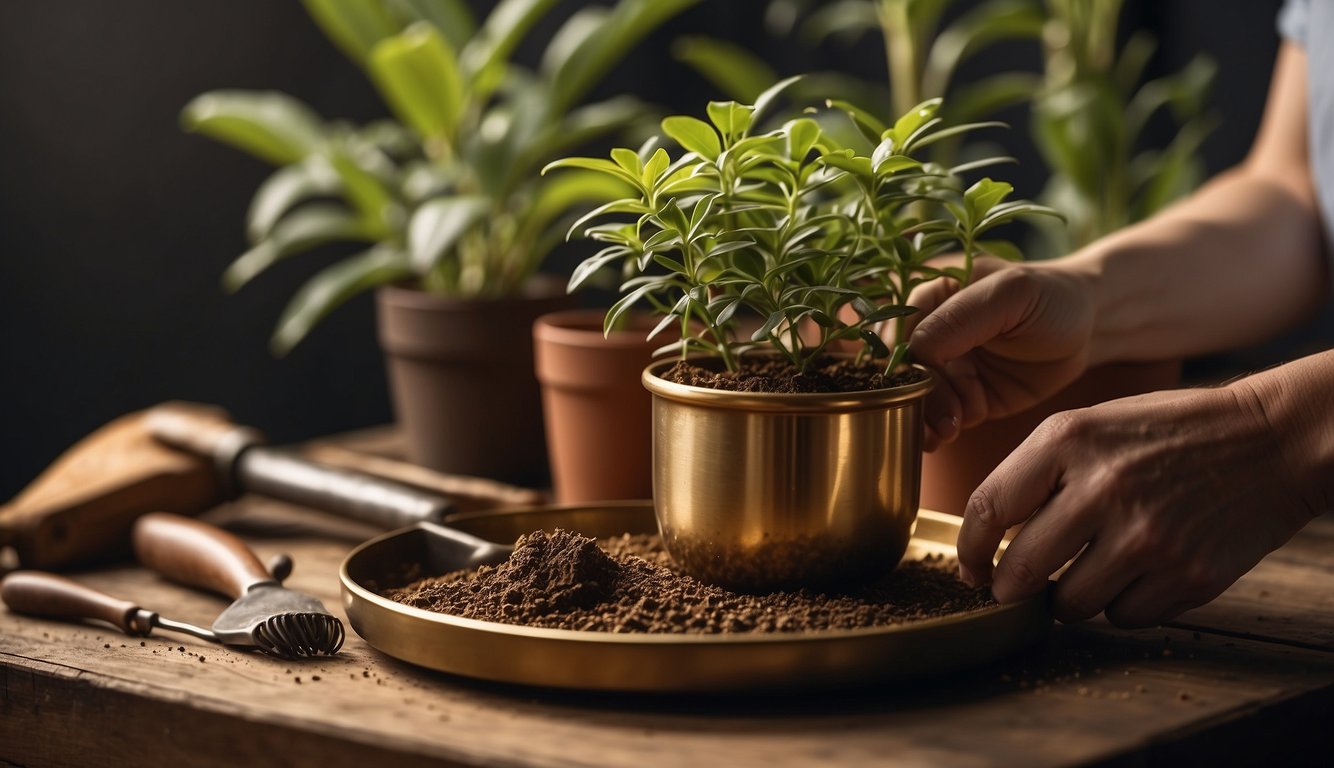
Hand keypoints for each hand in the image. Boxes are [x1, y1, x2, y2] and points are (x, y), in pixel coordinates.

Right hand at [908, 258, 1096, 449]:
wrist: (1089, 327)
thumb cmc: (1051, 297)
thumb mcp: (1009, 294)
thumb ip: (959, 316)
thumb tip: (916, 353)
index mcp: (930, 296)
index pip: (899, 332)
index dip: (905, 362)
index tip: (924, 386)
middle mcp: (931, 332)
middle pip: (902, 370)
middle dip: (916, 397)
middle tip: (940, 420)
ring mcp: (947, 367)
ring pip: (918, 397)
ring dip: (925, 418)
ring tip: (944, 433)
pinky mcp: (965, 396)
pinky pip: (941, 416)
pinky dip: (941, 428)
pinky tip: (950, 433)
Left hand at [957, 383, 1318, 627]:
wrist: (1270, 439)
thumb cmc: (1166, 434)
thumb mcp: (1091, 426)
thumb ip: (1034, 475)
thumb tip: (985, 543)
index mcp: (1068, 439)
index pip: (989, 509)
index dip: (969, 550)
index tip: (969, 569)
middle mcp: (1103, 487)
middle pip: (1021, 569)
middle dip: (1009, 587)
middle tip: (1014, 587)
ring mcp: (1148, 536)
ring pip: (1070, 604)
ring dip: (1068, 598)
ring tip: (1090, 569)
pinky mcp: (1188, 574)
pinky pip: (1123, 617)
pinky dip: (1121, 605)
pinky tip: (1138, 572)